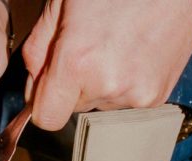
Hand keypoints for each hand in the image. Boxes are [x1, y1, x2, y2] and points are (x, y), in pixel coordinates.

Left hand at [22, 0, 191, 129]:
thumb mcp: (63, 3)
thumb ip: (38, 48)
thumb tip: (34, 81)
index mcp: (77, 61)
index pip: (47, 117)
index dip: (43, 102)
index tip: (50, 85)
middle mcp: (107, 86)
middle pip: (74, 108)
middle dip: (75, 84)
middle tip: (91, 49)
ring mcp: (135, 95)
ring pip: (101, 104)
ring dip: (101, 84)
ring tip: (116, 48)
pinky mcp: (156, 98)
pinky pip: (126, 103)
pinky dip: (124, 85)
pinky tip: (133, 56)